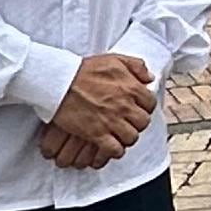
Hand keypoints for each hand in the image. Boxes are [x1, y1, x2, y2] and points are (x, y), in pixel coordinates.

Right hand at [39, 51, 155, 167]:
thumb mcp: (114, 60)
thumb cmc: (84, 70)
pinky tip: (109, 144)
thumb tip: (149, 78)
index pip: (150, 104)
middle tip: (127, 122)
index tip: (136, 108)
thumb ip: (136, 66)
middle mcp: (124, 106)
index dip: (144, 107)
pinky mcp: (96, 133)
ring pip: (131, 138)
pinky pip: (115, 149)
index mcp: (130, 88)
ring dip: (126, 137)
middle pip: (143, 123)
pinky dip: (114, 150)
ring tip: (118, 133)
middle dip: (137, 123)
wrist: (60, 81)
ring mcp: (111, 121)